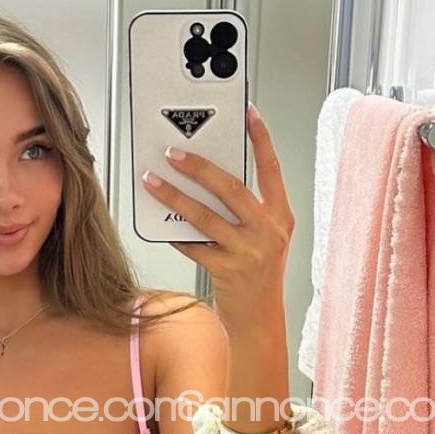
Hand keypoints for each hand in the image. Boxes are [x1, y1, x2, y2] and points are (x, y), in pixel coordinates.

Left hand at [141, 103, 293, 338]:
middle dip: (199, 166)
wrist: (260, 320)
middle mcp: (269, 231)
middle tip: (174, 152)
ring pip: (206, 215)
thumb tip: (207, 178)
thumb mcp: (263, 237)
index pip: (271, 169)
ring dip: (175, 196)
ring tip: (153, 182)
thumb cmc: (257, 274)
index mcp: (281, 216)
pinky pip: (194, 245)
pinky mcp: (228, 271)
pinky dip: (176, 233)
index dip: (261, 139)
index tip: (247, 113)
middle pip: (231, 188)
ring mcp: (249, 252)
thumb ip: (246, 210)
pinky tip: (161, 222)